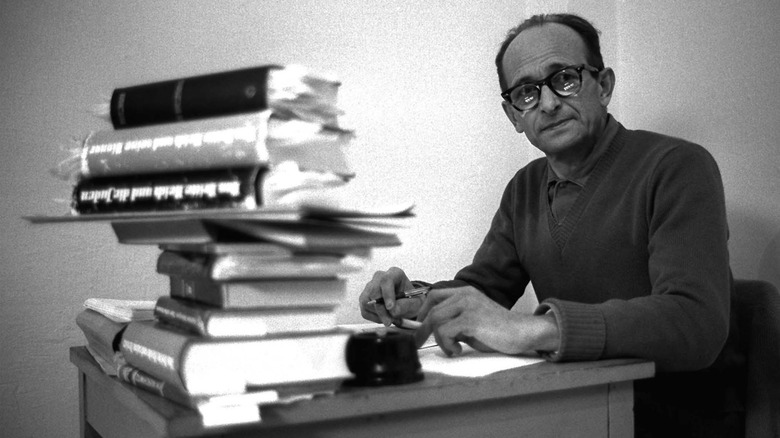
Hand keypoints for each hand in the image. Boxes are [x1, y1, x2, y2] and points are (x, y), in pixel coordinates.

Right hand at [359, 267, 423, 325]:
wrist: (406, 304)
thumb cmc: (411, 300)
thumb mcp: (415, 303)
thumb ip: (406, 306)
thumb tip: (393, 311)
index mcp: (394, 274)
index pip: (386, 280)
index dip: (387, 294)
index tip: (390, 307)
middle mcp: (379, 278)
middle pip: (373, 291)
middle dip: (381, 309)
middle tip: (389, 322)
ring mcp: (369, 287)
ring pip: (366, 302)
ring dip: (378, 315)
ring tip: (391, 319)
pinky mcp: (364, 298)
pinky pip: (364, 310)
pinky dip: (374, 318)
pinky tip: (384, 318)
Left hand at [414, 286, 560, 355]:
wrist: (521, 332)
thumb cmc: (499, 331)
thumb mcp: (472, 322)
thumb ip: (455, 321)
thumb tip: (434, 331)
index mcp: (465, 292)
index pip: (434, 296)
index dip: (423, 311)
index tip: (419, 326)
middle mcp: (465, 295)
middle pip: (432, 310)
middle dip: (422, 329)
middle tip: (418, 343)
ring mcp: (468, 305)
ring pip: (436, 320)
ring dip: (438, 339)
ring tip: (451, 349)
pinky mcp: (471, 319)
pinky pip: (444, 331)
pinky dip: (446, 344)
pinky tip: (458, 350)